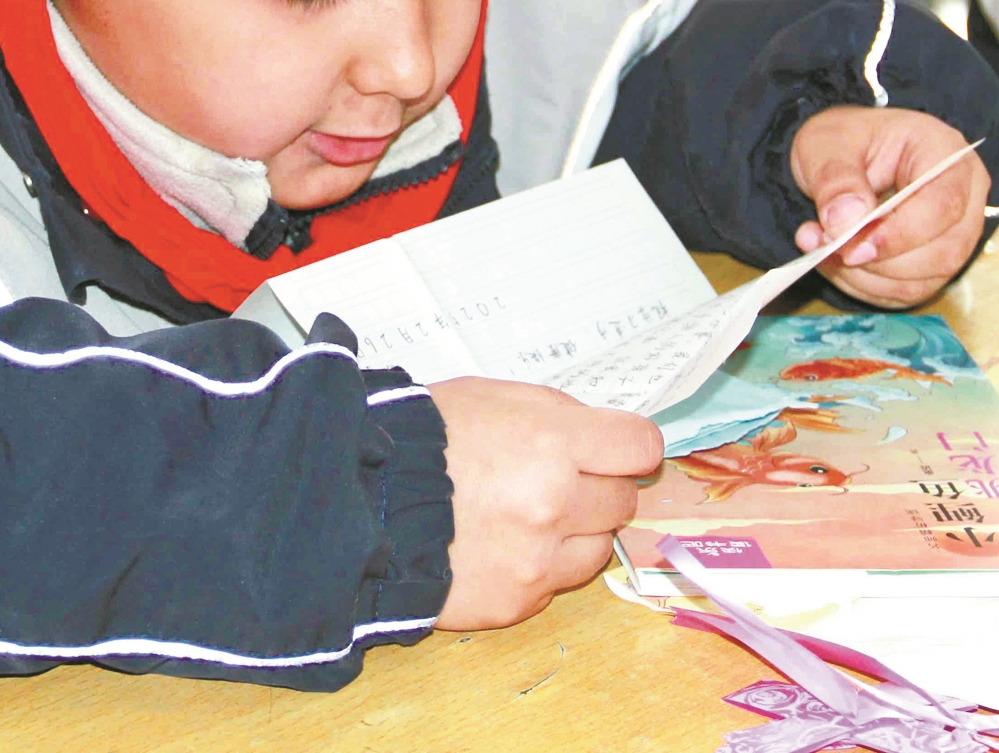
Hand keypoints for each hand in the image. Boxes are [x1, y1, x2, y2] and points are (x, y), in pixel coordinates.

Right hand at [428, 377, 661, 630]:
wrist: (358, 503)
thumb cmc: (420, 439)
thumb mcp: (490, 397)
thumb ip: (555, 414)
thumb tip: (601, 437)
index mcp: (550, 440)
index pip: (640, 446)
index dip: (628, 448)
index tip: (616, 452)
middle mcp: (554, 501)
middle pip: (622, 500)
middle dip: (596, 487)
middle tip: (556, 481)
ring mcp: (537, 558)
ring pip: (598, 548)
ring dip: (574, 532)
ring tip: (525, 518)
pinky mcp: (518, 601)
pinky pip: (555, 583)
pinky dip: (537, 567)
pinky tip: (498, 547)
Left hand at [789, 106, 990, 307]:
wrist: (843, 155)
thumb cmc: (845, 141)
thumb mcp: (826, 144)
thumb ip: (835, 179)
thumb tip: (846, 222)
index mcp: (945, 152)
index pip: (942, 205)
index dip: (899, 234)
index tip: (850, 246)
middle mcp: (964, 197)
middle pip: (942, 252)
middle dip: (877, 261)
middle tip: (824, 245)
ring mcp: (954, 235)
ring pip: (923, 280)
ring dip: (865, 277)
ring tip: (820, 248)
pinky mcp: (934, 264)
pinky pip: (906, 292)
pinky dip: (865, 286)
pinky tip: (835, 261)